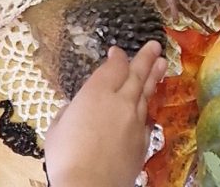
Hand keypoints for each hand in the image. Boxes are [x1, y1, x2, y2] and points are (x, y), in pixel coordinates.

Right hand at [45, 41, 167, 186]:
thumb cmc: (66, 157)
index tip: (117, 52)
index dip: (117, 57)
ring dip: (154, 77)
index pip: (113, 67)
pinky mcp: (143, 140)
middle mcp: (121, 101)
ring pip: (146, 94)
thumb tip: (75, 109)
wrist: (90, 186)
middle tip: (155, 45)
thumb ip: (69, 112)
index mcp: (97, 93)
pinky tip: (148, 105)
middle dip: (146, 57)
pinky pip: (146, 118)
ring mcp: (135, 120)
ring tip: (162, 64)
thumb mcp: (57, 128)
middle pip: (136, 74)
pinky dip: (147, 107)